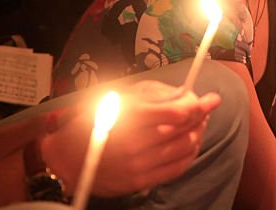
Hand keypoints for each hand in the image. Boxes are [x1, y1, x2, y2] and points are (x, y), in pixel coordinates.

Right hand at [43, 80, 221, 195]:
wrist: (65, 157)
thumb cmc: (91, 120)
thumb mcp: (119, 96)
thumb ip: (153, 95)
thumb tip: (185, 94)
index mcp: (130, 117)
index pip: (177, 112)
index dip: (199, 104)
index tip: (210, 98)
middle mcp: (136, 144)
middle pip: (184, 130)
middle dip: (201, 117)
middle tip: (206, 108)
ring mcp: (138, 166)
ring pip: (184, 149)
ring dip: (197, 135)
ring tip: (199, 124)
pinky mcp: (139, 182)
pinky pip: (176, 169)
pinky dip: (189, 155)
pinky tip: (189, 144)